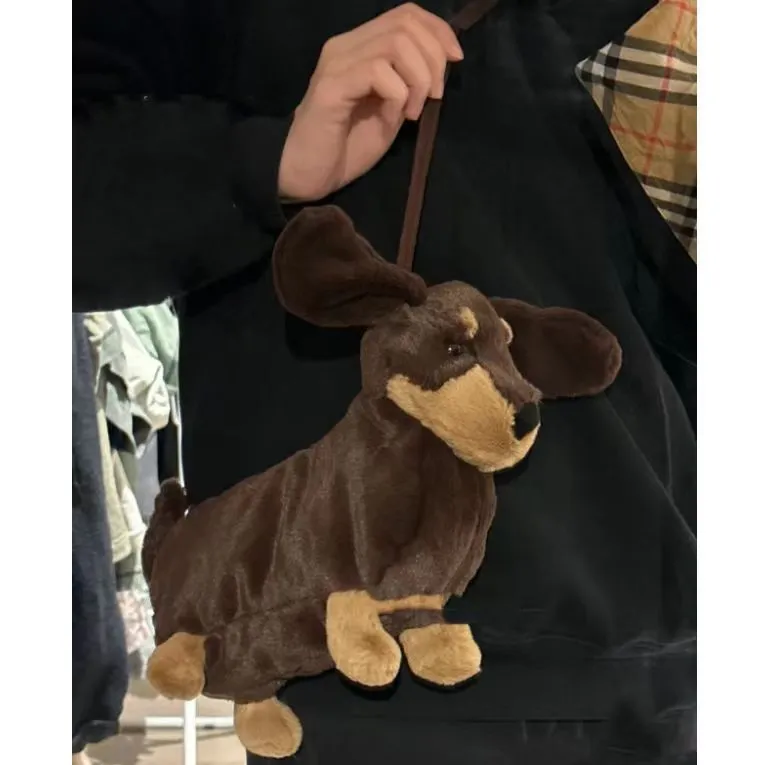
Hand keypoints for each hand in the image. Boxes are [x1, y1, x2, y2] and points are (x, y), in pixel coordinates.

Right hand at [278, 3, 462, 202]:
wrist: (308, 175)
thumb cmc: (347, 147)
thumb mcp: (390, 109)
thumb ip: (410, 82)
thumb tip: (442, 64)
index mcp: (360, 46)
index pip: (407, 14)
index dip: (438, 31)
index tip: (455, 61)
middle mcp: (345, 46)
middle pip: (406, 23)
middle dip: (434, 59)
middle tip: (434, 97)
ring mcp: (336, 64)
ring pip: (396, 43)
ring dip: (418, 79)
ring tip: (411, 112)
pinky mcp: (331, 87)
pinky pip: (379, 72)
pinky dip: (398, 96)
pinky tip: (393, 119)